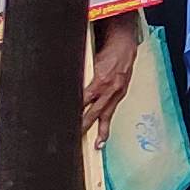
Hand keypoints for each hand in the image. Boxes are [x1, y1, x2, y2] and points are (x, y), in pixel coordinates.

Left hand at [80, 13, 140, 142]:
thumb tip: (68, 91)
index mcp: (100, 81)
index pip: (83, 101)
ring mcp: (117, 93)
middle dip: (84, 125)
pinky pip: (112, 111)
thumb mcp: (90, 63)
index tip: (64, 121)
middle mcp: (110, 89)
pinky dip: (107, 123)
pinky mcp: (121, 94)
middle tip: (74, 137)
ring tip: (97, 144)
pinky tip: (104, 134)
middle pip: (93, 112)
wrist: (125, 45)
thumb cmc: (106, 52)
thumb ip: (81, 78)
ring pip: (106, 116)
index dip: (73, 112)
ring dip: (101, 131)